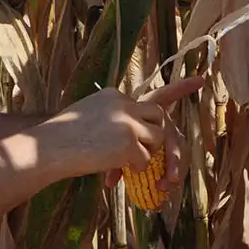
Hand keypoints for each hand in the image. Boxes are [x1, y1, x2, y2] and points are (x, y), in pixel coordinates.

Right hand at [35, 76, 205, 183]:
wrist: (47, 148)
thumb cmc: (60, 138)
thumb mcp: (89, 117)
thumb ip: (113, 120)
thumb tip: (132, 140)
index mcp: (116, 96)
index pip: (153, 92)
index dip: (180, 88)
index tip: (201, 79)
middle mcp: (125, 103)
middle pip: (159, 118)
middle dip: (156, 137)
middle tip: (143, 152)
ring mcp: (128, 122)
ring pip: (155, 139)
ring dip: (143, 154)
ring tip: (117, 159)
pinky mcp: (128, 142)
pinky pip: (144, 161)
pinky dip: (131, 169)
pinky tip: (110, 169)